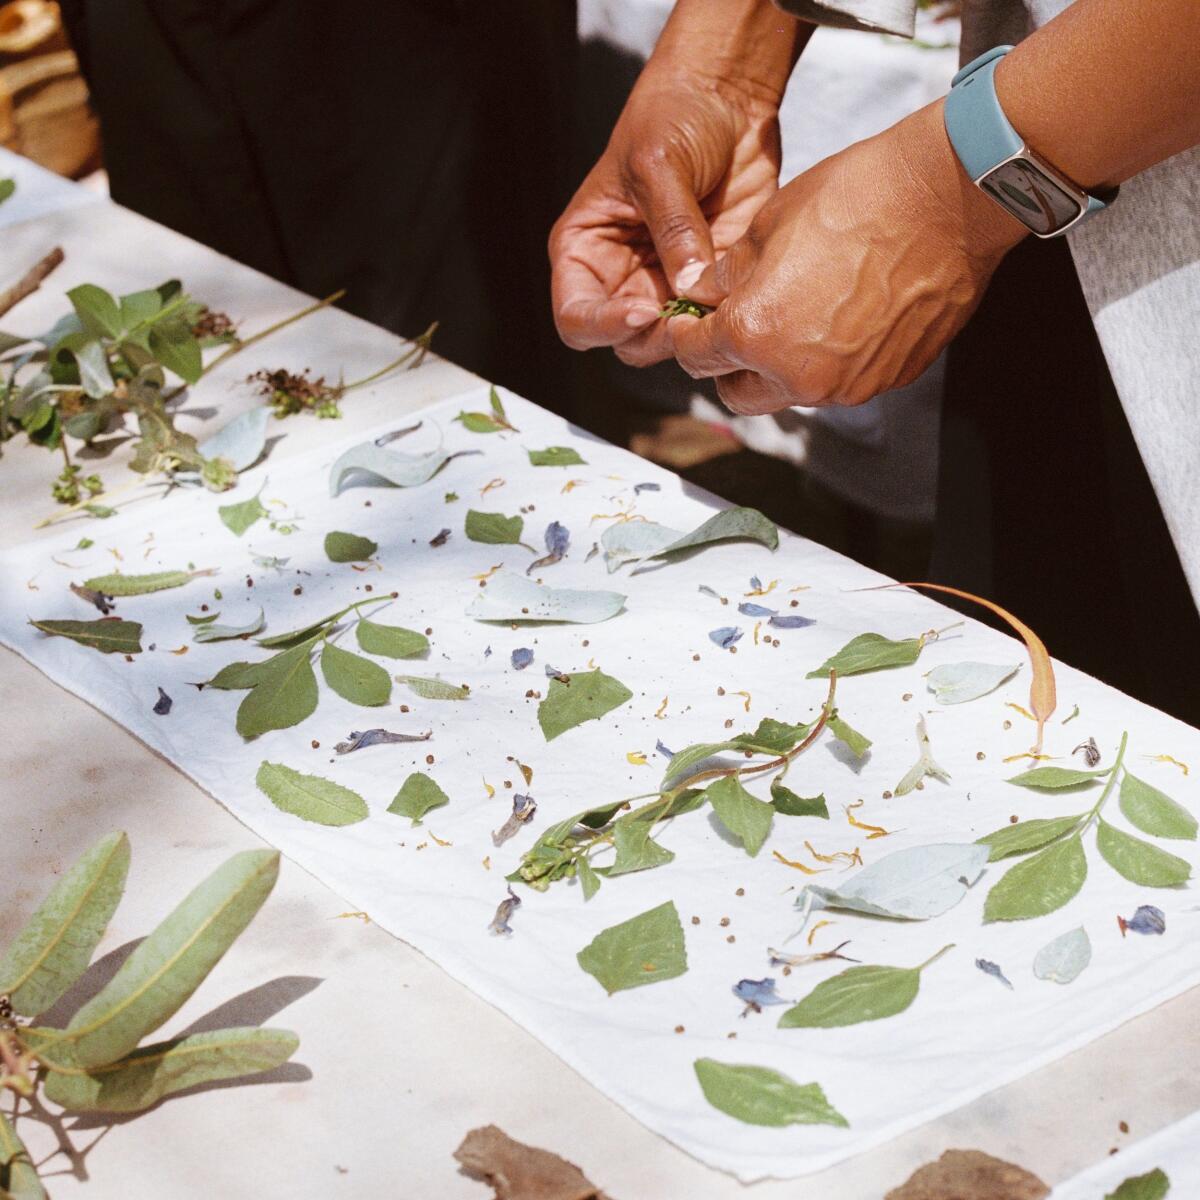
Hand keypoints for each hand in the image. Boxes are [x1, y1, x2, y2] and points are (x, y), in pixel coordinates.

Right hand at [549, 3, 802, 366]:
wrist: (726, 97)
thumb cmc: (672, 117)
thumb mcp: (659, 166)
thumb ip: (673, 230)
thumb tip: (688, 288)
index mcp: (585, 252)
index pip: (576, 318)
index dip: (604, 327)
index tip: (645, 312)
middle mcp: (620, 278)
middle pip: (626, 341)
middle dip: (656, 337)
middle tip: (690, 318)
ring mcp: (665, 284)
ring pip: (670, 340)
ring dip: (694, 333)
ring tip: (719, 304)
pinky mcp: (709, 282)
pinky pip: (713, 320)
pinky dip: (727, 317)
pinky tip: (743, 294)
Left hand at [669, 100, 1028, 412]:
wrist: (949, 197)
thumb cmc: (857, 196)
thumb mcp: (769, 225)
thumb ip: (728, 275)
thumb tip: (703, 295)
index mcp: (754, 334)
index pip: (695, 357)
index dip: (686, 335)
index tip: (690, 322)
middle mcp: (797, 375)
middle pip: (739, 394)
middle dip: (729, 365)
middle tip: (735, 327)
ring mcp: (846, 385)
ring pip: (791, 392)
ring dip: (781, 365)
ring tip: (798, 312)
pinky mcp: (887, 380)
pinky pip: (841, 381)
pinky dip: (831, 359)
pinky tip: (846, 312)